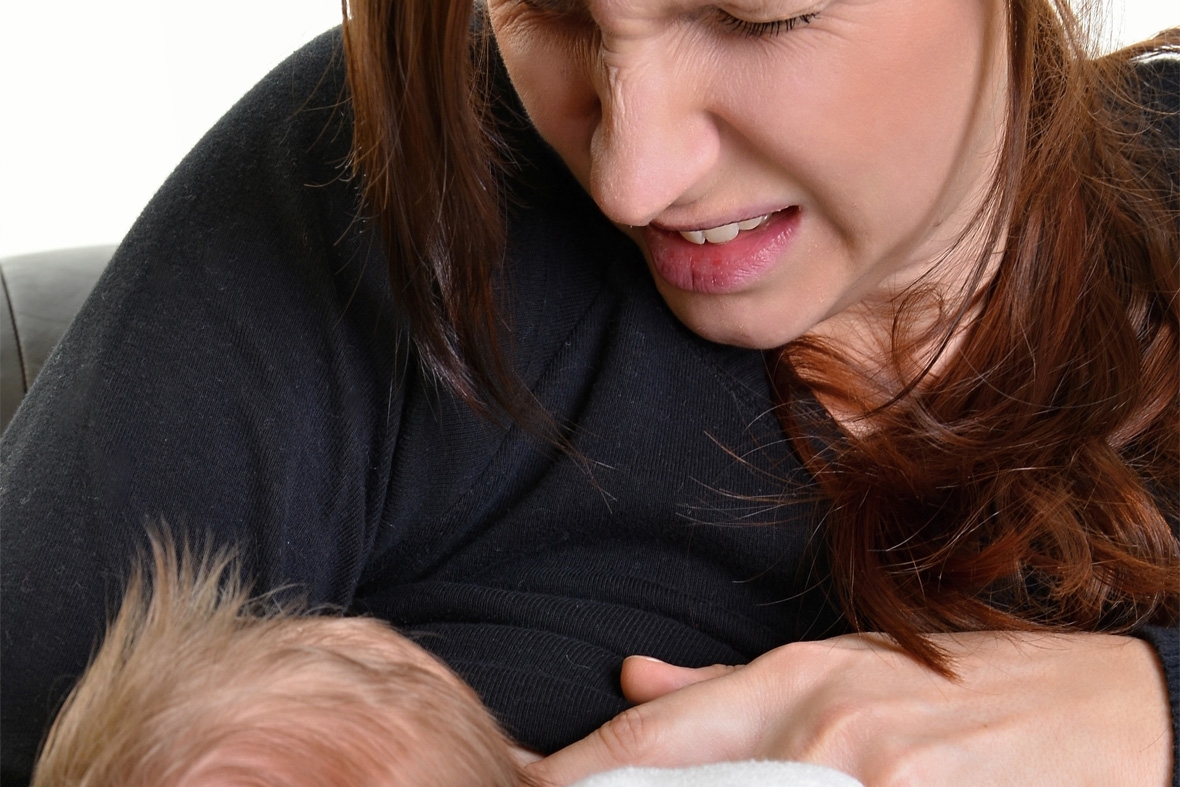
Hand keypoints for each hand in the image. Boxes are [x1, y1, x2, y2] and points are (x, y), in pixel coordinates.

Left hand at [526, 632, 1172, 785]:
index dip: (570, 775)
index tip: (516, 786)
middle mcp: (824, 732)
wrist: (1127, 723)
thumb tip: (632, 676)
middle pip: (678, 785)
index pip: (650, 740)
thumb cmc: (985, 697)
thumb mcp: (858, 669)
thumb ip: (736, 684)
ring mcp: (870, 784)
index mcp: (799, 681)